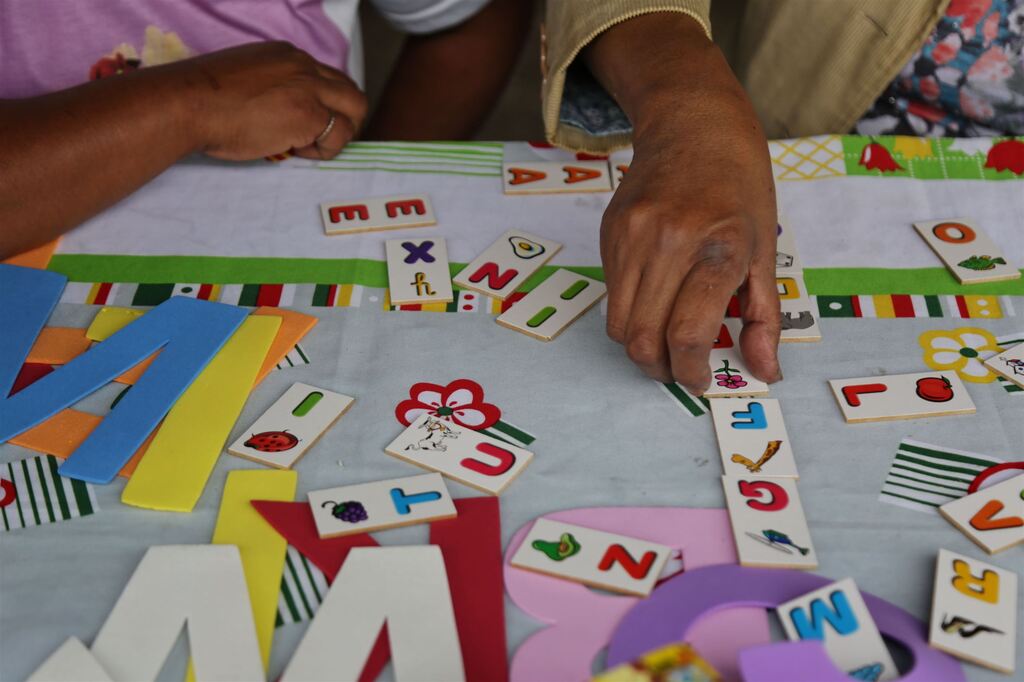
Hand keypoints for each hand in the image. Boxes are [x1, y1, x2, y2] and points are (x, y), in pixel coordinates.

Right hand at [177, 42, 367, 159]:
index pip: (325, 78)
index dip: (323, 105)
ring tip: (306, 147)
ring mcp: (310, 88)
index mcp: (286, 55)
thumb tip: (278, 116)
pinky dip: (325, 149)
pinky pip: (339, 135)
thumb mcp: (244, 83)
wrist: (187, 105)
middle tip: (319, 141)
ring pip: (355, 109)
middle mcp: (303, 65)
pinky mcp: (309, 114)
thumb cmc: (202, 100)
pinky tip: (296, 151)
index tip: (306, 124)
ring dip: (338, 134)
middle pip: (349, 91)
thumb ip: (269, 91)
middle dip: (343, 119)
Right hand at [588, 13, 780, 393]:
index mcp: (718, 248)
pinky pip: (610, 295)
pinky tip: (654, 297)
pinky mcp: (609, 233)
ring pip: (618, 325)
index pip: (688, 334)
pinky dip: (630, 312)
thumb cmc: (739, 188)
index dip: (692, 370)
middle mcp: (668, 242)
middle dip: (661, 369)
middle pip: (643, 339)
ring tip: (664, 342)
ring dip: (640, 346)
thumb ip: (763, 316)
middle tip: (679, 369)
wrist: (694, 126)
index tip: (700, 378)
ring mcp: (632, 236)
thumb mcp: (764, 250)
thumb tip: (764, 371)